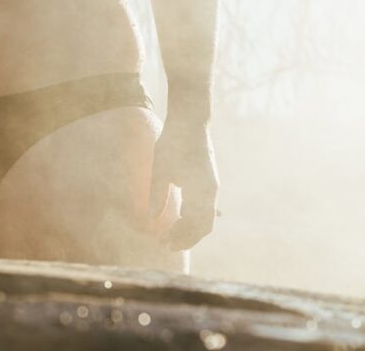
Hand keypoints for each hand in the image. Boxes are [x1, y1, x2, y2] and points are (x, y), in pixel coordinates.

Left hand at [148, 117, 217, 251]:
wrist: (191, 120)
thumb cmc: (173, 142)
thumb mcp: (160, 169)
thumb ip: (157, 195)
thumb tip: (151, 219)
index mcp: (201, 192)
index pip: (194, 226)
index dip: (180, 238)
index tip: (164, 244)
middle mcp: (211, 192)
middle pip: (203, 226)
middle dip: (186, 237)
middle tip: (167, 244)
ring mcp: (213, 186)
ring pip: (206, 217)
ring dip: (191, 228)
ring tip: (173, 233)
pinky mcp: (210, 180)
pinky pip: (205, 206)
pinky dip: (194, 216)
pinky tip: (180, 217)